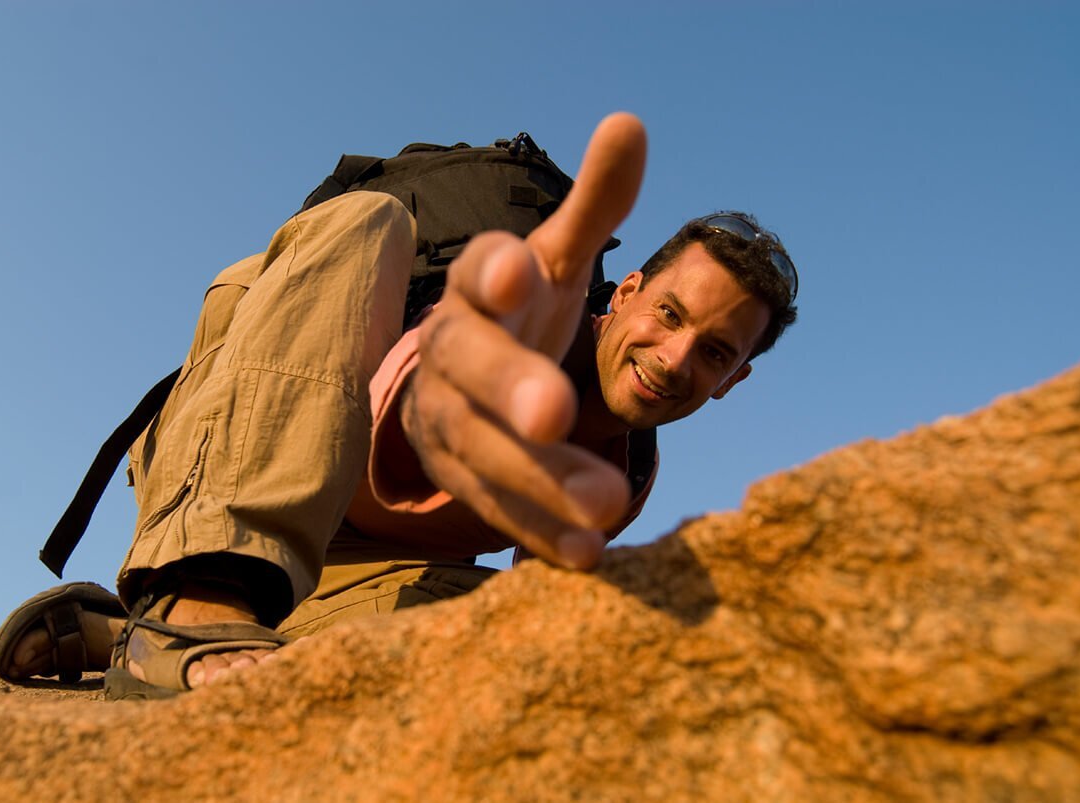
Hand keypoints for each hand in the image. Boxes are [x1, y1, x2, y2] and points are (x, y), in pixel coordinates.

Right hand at [402, 113, 646, 568]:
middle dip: (510, 390)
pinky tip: (589, 555)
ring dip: (540, 482)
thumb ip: (592, 205)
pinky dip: (539, 533)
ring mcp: (448, 424)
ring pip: (483, 453)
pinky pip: (496, 511)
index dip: (496, 273)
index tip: (522, 271)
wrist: (457, 382)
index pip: (477, 273)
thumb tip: (631, 122)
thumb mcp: (556, 259)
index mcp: (478, 290)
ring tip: (607, 508)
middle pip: (472, 371)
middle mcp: (452, 354)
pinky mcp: (461, 480)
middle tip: (554, 411)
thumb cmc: (520, 311)